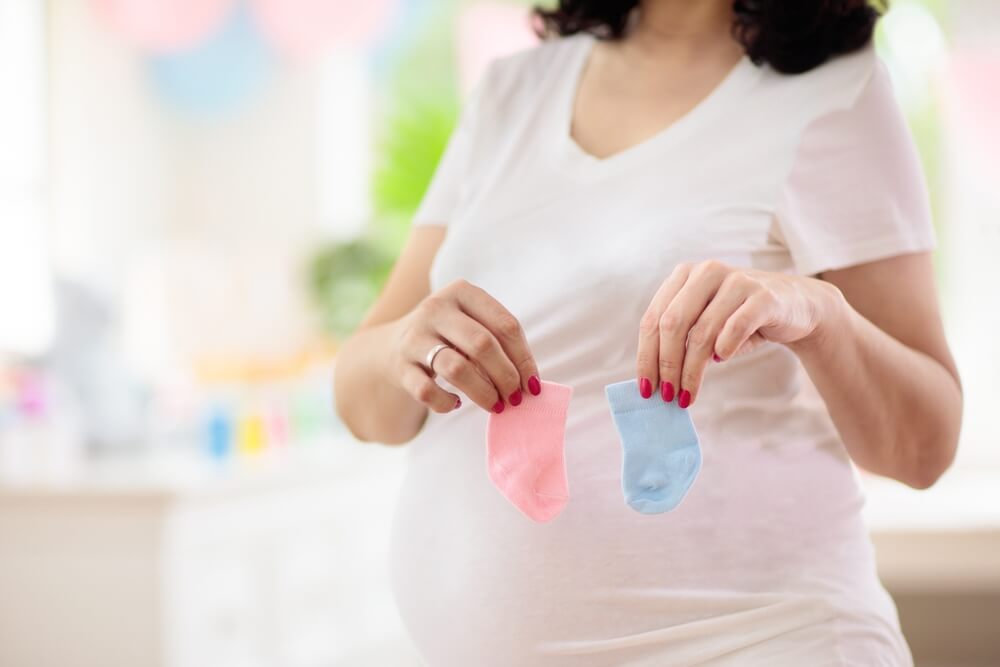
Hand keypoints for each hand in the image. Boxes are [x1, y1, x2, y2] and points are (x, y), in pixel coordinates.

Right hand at [387, 278, 541, 414]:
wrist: (392, 346)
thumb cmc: (449, 337)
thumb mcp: (472, 323)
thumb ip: (500, 342)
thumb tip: (531, 381)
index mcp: (462, 292)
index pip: (505, 325)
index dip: (524, 358)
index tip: (533, 384)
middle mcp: (436, 308)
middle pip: (483, 344)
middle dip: (506, 376)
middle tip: (515, 398)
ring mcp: (415, 337)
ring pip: (456, 368)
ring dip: (483, 392)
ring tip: (495, 405)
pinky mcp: (400, 366)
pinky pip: (427, 391)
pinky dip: (446, 403)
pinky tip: (455, 404)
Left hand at [636, 260, 841, 407]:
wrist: (796, 306)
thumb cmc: (741, 319)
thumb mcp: (706, 326)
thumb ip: (681, 342)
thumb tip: (656, 380)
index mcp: (684, 276)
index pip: (653, 319)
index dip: (646, 356)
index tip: (645, 388)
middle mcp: (706, 272)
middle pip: (672, 324)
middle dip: (666, 365)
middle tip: (667, 395)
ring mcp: (736, 281)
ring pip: (701, 332)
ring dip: (691, 370)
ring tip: (688, 394)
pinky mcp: (763, 296)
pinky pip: (735, 327)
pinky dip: (724, 349)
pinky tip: (721, 360)